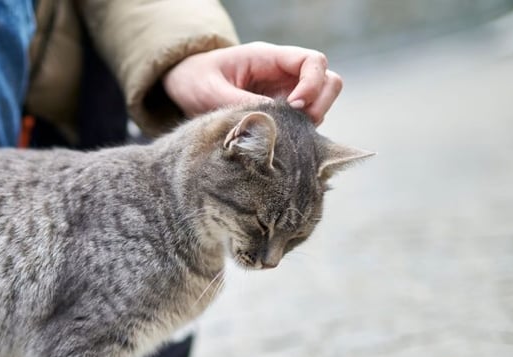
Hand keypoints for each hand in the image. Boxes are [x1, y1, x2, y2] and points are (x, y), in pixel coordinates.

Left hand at [162, 42, 342, 124]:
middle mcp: (282, 74)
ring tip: (282, 136)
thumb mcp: (210, 91)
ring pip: (320, 105)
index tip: (294, 107)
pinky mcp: (279, 114)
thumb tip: (272, 118)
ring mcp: (284, 93)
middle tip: (295, 125)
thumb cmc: (195, 81)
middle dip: (319, 105)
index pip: (312, 61)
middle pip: (328, 81)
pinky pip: (303, 123)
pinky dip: (299, 134)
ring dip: (309, 122)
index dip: (313, 84)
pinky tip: (277, 143)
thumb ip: (240, 102)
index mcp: (268, 58)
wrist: (184, 86)